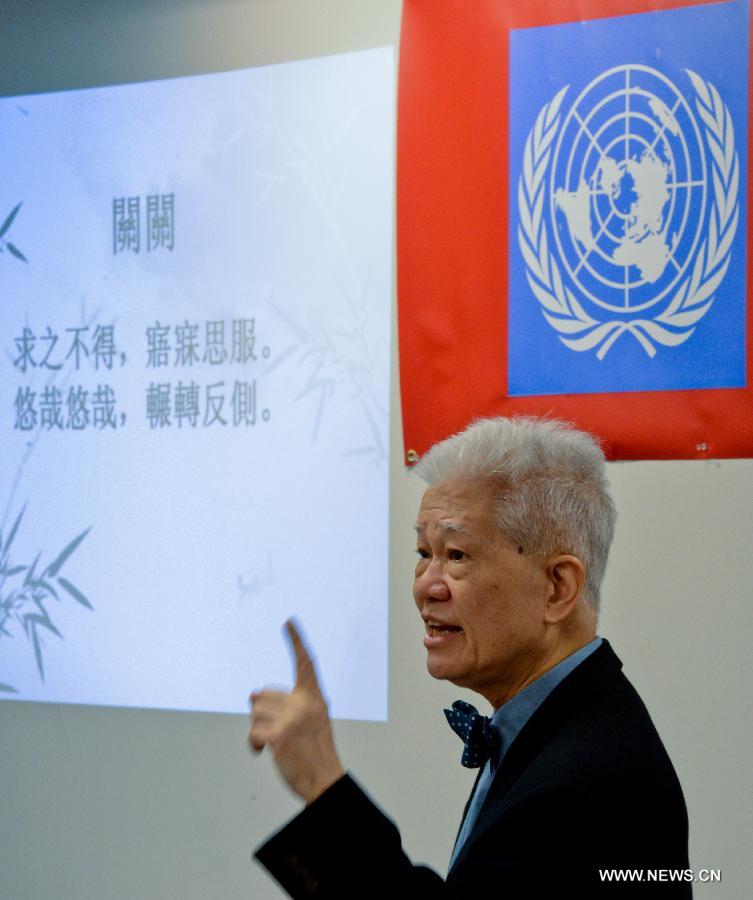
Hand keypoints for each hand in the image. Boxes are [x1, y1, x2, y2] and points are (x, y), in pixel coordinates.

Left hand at [249, 619, 343, 803]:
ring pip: (255, 712)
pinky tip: (262, 752)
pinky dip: (254, 744)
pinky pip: (253, 732)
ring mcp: (293, 718)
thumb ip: (286, 704)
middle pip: (263, 695)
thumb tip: (250, 695)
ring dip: (257, 730)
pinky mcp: (280, 735)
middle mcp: (305, 703)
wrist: (324, 779)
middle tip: (279, 732)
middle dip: (262, 714)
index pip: (305, 663)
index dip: (296, 641)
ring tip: (274, 743)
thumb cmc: (314, 751)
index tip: (288, 621)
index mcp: (314, 697)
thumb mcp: (309, 720)